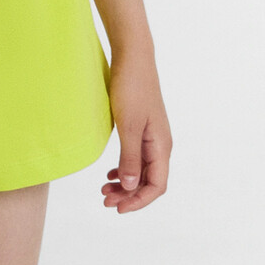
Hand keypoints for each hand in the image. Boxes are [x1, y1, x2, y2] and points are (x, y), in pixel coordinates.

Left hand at [102, 48, 171, 212]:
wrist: (133, 56)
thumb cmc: (132, 87)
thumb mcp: (128, 124)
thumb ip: (130, 157)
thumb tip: (130, 187)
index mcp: (161, 146)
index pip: (156, 186)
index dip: (138, 201)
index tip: (117, 208)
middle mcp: (160, 144)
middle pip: (148, 181)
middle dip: (128, 195)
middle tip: (104, 200)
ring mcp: (151, 135)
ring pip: (141, 169)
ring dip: (125, 183)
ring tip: (104, 190)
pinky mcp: (141, 126)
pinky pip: (136, 156)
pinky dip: (124, 168)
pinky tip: (110, 172)